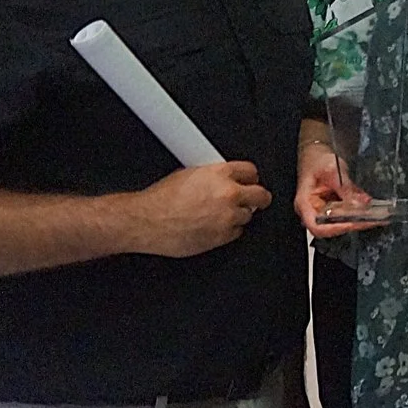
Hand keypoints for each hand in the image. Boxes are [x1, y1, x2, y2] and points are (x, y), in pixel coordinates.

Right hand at [125, 162, 270, 257]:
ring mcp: (227, 216)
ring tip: (218, 215)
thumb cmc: (160, 200)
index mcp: (220, 174)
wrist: (146, 221)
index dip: (250, 178)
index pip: (251, 172)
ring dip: (237, 216)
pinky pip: (236, 233)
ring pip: (248, 216)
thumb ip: (213, 176)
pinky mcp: (223, 236)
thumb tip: (224, 178)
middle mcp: (228, 194)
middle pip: (261, 195)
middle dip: (258, 198)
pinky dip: (228, 231)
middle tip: (253, 200)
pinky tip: (212, 227)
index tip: (250, 182)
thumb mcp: (188, 174)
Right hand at [295, 139, 380, 238]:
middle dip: (353, 224)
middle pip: (331, 228)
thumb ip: (346, 188)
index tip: (354, 223)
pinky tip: (373, 211)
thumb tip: (361, 203)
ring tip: (377, 217)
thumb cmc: (318, 160)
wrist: (317, 155)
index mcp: (305, 203)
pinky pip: (346, 216)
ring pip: (340, 224)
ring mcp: (323, 211)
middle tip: (372, 220)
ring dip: (359, 221)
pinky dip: (359, 214)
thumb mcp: (333, 170)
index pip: (317, 226)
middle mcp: (312, 211)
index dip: (336, 228)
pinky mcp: (334, 208)